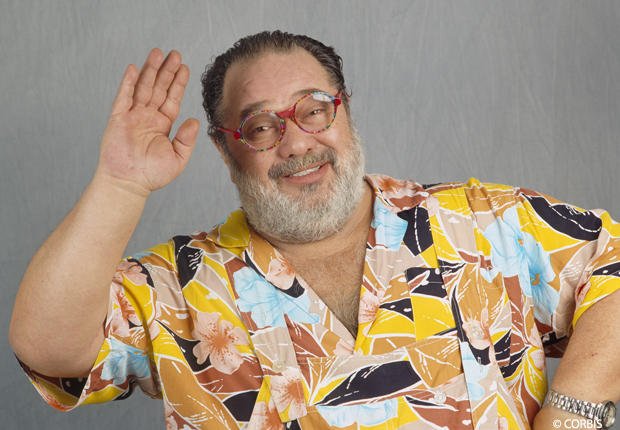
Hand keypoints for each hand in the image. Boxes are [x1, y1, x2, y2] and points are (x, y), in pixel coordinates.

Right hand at [95, 48, 199, 196]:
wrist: (129, 183)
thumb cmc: (152, 175)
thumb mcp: (178, 158)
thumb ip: (186, 139)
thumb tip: (194, 121)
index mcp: (162, 125)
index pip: (172, 99)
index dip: (178, 83)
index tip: (184, 68)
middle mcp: (148, 117)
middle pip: (159, 88)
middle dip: (166, 71)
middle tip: (175, 54)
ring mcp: (133, 116)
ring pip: (143, 88)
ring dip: (150, 71)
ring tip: (158, 53)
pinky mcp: (118, 119)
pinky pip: (123, 97)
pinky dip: (128, 83)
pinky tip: (134, 69)